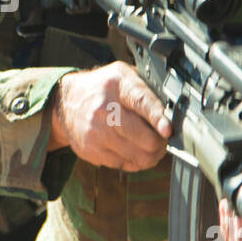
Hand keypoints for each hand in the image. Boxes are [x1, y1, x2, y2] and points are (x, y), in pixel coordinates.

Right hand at [48, 61, 170, 170]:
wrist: (66, 102)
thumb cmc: (103, 88)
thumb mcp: (123, 76)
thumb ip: (147, 88)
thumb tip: (175, 108)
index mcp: (117, 85)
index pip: (140, 102)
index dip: (157, 118)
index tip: (168, 130)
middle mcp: (104, 109)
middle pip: (143, 137)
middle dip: (161, 142)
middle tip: (164, 139)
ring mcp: (96, 133)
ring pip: (137, 156)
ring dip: (152, 155)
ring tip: (153, 147)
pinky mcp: (92, 151)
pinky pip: (125, 165)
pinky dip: (135, 161)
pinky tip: (135, 150)